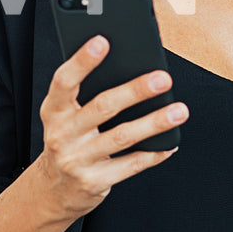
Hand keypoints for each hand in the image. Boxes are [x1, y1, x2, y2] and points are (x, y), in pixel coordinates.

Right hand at [34, 35, 185, 221]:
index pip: (64, 81)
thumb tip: (130, 69)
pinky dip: (153, 154)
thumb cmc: (67, 141)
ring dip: (154, 123)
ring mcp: (77, 160)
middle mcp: (62, 135)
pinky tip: (170, 144)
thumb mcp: (64, 116)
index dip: (82, 61)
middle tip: (162, 79)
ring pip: (122, 137)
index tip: (102, 41)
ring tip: (178, 111)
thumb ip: (86, 95)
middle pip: (102, 107)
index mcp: (54, 111)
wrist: (53, 190)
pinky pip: (130, 165)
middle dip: (135, 91)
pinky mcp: (94, 181)